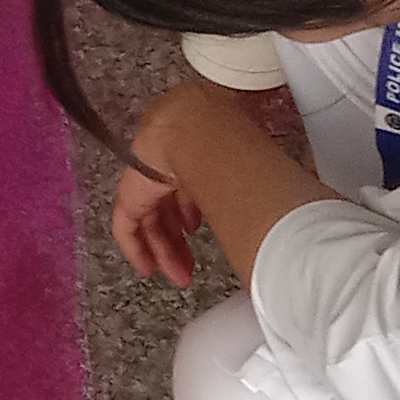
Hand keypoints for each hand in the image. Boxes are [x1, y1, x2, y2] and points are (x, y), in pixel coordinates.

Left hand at [110, 82, 239, 282]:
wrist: (197, 127)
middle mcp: (166, 166)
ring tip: (179, 272)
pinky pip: (126, 226)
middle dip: (180, 241)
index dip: (193, 214)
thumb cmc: (226, 135)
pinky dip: (136, 248)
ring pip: (152, 220)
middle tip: (190, 266)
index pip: (187, 190)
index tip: (198, 232)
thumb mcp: (244, 164)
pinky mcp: (131, 193)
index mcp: (190, 154)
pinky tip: (146, 265)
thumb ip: (250, 185)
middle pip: (168, 209)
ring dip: (166, 249)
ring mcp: (146, 178)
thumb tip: (273, 204)